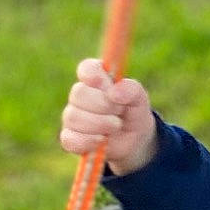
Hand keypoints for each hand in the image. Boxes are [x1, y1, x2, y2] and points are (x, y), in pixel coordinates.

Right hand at [60, 59, 157, 175]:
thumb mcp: (139, 99)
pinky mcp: (70, 138)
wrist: (133, 139)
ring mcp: (73, 116)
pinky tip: (102, 140)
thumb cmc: (132, 111)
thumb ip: (131, 90)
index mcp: (97, 79)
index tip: (104, 82)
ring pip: (73, 116)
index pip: (87, 69)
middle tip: (120, 110)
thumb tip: (114, 92)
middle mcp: (80, 95)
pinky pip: (69, 139)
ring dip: (99, 123)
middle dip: (102, 104)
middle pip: (78, 93)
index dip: (92, 74)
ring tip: (116, 126)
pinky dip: (88, 141)